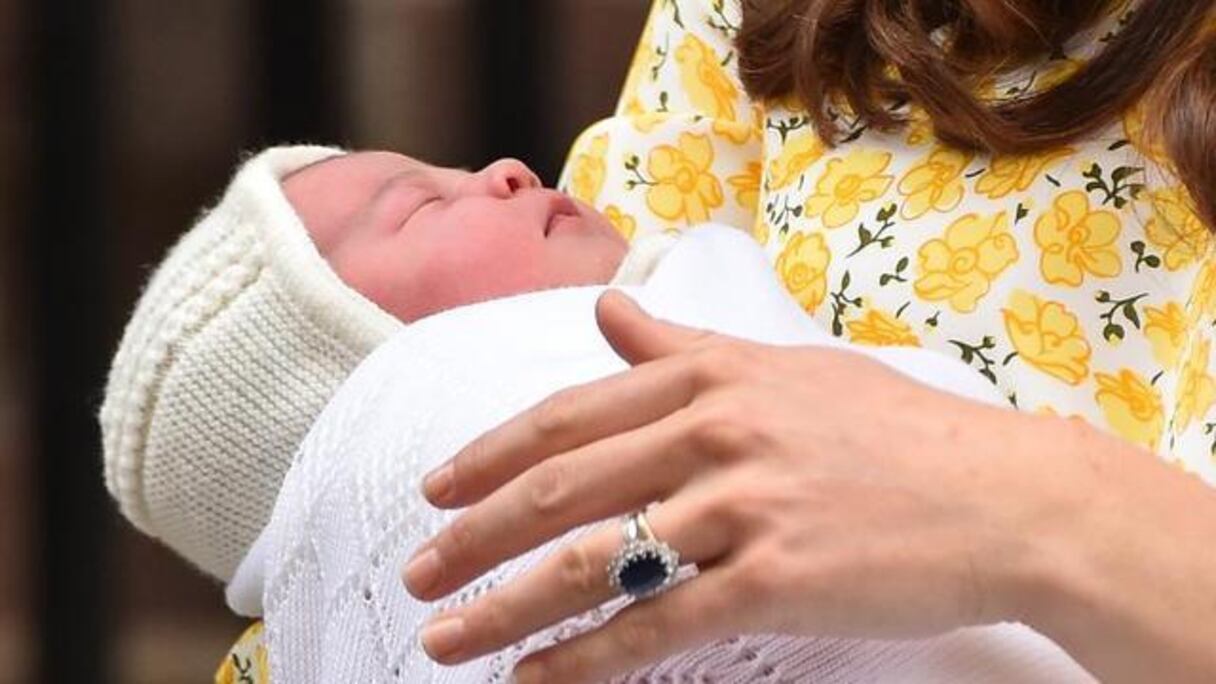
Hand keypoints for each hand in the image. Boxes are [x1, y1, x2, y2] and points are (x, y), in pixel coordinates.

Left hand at [402, 290, 1082, 682]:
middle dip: (475, 537)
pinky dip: (589, 657)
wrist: (1005, 495)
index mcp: (710, 375)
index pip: (570, 416)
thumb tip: (609, 311)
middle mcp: (716, 431)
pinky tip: (539, 680)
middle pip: (563, 487)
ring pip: (594, 559)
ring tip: (445, 638)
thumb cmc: (896, 430)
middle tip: (416, 572)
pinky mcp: (777, 578)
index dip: (490, 456)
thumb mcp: (783, 368)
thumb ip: (684, 344)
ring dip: (506, 606)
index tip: (436, 491)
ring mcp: (744, 505)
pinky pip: (659, 623)